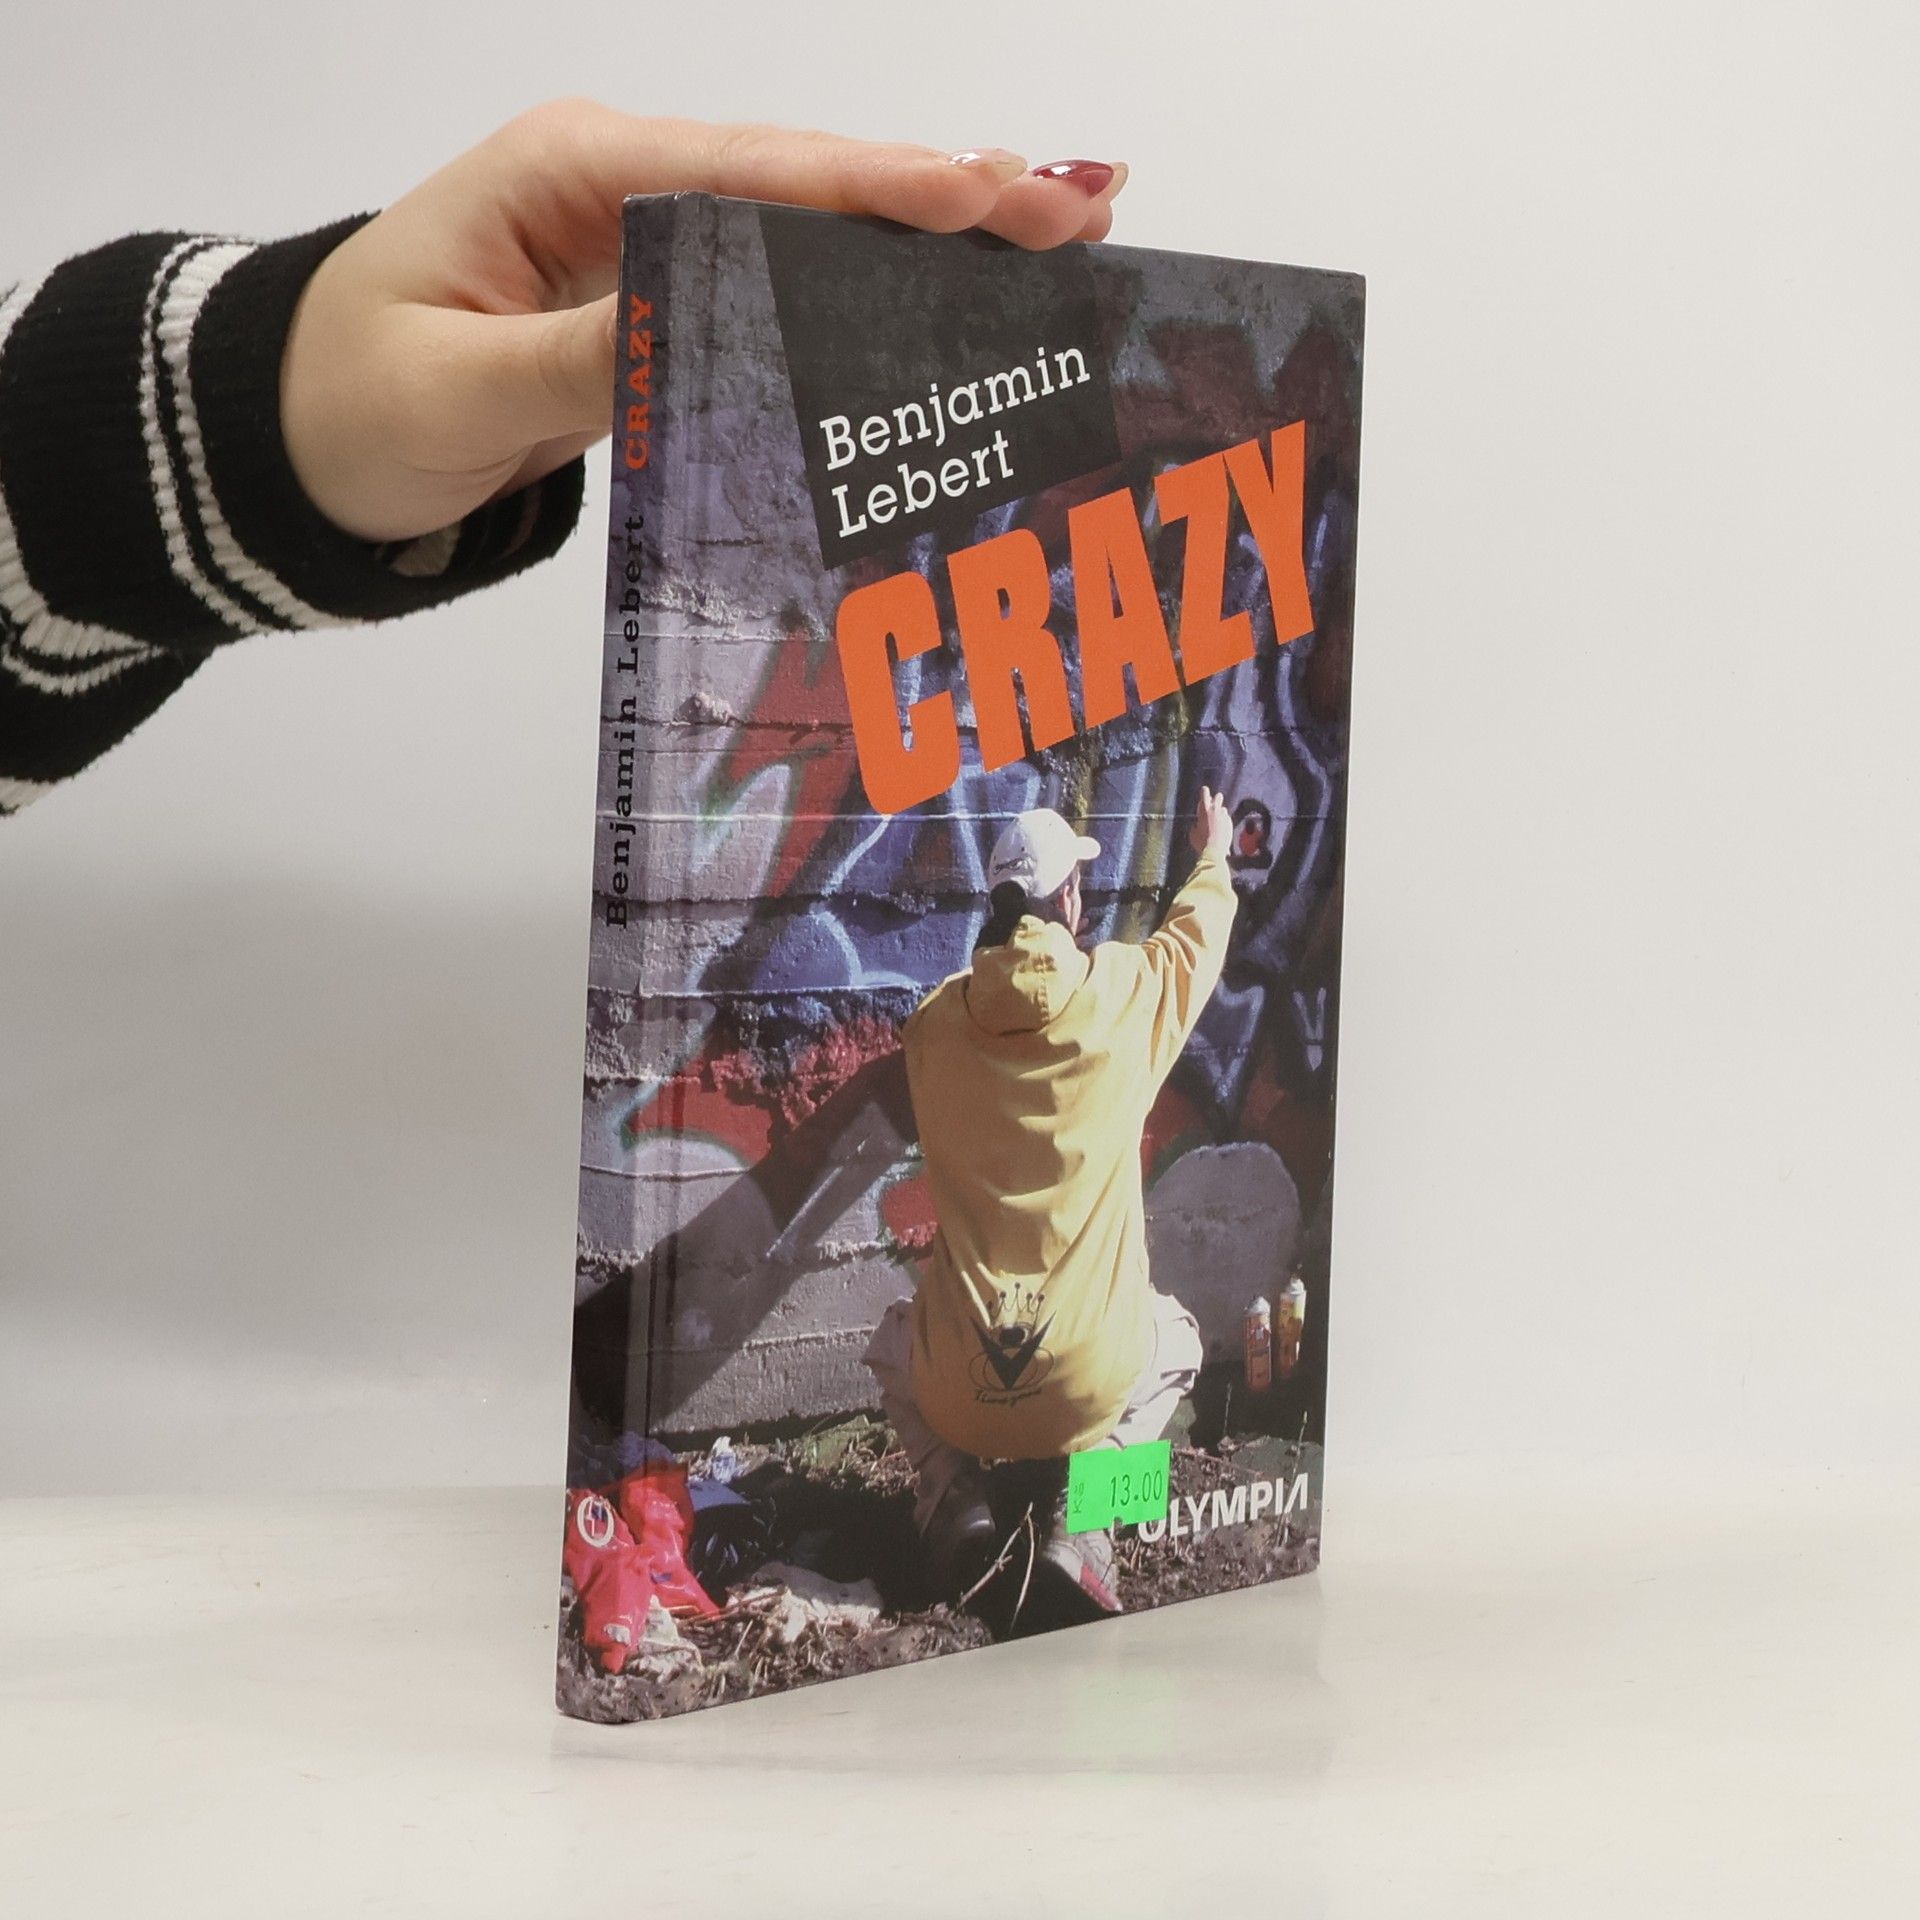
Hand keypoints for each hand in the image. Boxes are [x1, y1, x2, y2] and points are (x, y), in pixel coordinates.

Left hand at [280, 101, 1129, 541]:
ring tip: (1054, 241)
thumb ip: (589, 357)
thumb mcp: (459, 390)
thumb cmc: (350, 404)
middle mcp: (624, 187)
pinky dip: (866, 294)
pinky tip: (945, 301)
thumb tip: (713, 334)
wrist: (292, 439)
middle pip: (809, 185)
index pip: (755, 175)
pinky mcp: (655, 300)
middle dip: (945, 200)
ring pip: (809, 232)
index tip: (995, 192)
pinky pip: (778, 289)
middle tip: (1081, 210)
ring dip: (926, 242)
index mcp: (574, 174)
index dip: (881, 190)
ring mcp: (646, 240)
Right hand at [1190, 785, 1232, 857]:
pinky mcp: (1230, 823)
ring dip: (1219, 812)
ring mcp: (1224, 816)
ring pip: (1223, 808)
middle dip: (1215, 799)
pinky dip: (1223, 822)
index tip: (1204, 791)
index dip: (1204, 791)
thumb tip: (1197, 825)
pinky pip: (1226, 819)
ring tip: (1215, 822)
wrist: (1215, 850)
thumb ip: (1196, 825)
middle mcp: (1215, 810)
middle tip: (1212, 806)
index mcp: (1204, 809)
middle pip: (1218, 796)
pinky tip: (1220, 830)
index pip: (1205, 792)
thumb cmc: (1201, 842)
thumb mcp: (1193, 833)